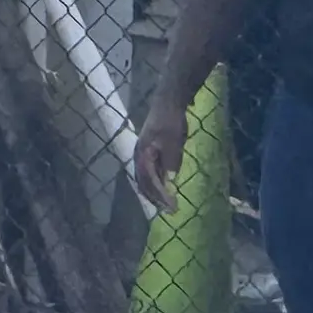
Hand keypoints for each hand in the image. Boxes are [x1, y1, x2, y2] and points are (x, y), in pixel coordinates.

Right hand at [129, 97, 195, 211]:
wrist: (168, 102)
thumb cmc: (170, 121)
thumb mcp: (173, 142)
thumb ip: (170, 162)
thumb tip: (169, 181)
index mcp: (142, 156)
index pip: (151, 182)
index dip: (161, 197)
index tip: (172, 207)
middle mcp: (139, 157)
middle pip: (144, 184)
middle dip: (155, 199)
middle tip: (169, 210)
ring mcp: (142, 154)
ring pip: (144, 180)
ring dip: (154, 193)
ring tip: (165, 204)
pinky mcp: (147, 152)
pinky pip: (148, 173)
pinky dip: (154, 183)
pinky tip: (163, 187)